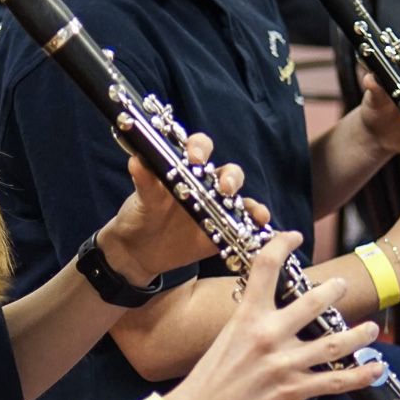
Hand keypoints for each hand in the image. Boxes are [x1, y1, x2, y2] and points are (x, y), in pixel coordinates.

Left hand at [98, 134, 269, 285]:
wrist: (139, 251)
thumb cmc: (139, 216)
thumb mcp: (140, 200)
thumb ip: (144, 181)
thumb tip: (137, 160)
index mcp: (185, 168)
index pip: (200, 148)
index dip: (201, 148)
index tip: (195, 158)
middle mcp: (204, 184)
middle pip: (228, 172)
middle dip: (232, 178)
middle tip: (225, 189)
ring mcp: (216, 207)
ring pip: (240, 198)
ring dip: (251, 203)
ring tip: (256, 213)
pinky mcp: (223, 230)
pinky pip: (244, 225)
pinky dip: (255, 225)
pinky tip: (262, 228)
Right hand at [167, 233, 384, 399]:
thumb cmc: (208, 380)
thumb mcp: (225, 338)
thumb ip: (250, 322)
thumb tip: (269, 312)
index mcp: (246, 317)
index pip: (265, 267)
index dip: (281, 244)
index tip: (293, 236)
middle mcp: (268, 335)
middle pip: (313, 302)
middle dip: (333, 290)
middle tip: (342, 286)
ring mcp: (284, 363)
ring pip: (335, 342)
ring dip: (359, 333)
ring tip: (371, 327)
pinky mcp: (293, 391)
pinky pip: (336, 381)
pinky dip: (361, 375)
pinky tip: (374, 367)